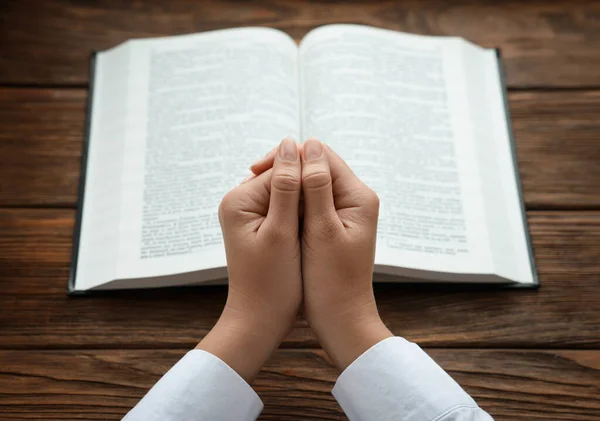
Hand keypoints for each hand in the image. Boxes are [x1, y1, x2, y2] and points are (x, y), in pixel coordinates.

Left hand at [198, 137, 302, 381]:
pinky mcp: (260, 226)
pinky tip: (310, 235)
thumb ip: (288, 187)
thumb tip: (291, 144)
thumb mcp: (282, 232)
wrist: (259, 320)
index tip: (328, 207)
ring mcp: (249, 214)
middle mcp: (240, 201)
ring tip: (316, 232)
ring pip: (289, 194)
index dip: (310, 181)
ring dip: (306, 206)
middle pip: (284, 179)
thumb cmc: (271, 283)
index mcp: (239, 199)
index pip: (282, 170)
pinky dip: (301, 218)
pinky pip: (286, 210)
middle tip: (324, 222)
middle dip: (307, 194)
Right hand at [252, 139, 391, 370]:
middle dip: (285, 170)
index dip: (288, 157)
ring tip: (257, 196)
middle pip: (316, 168)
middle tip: (250, 181)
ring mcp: (344, 213)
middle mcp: (354, 200)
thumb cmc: (331, 281)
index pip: (322, 156)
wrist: (341, 320)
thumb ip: (315, 186)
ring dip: (285, 186)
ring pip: (310, 185)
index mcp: (358, 196)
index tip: (255, 169)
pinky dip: (290, 203)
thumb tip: (308, 145)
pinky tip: (271, 211)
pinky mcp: (333, 226)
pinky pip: (309, 203)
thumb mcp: (320, 230)